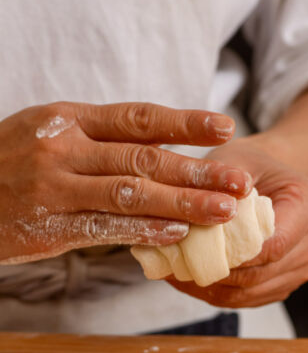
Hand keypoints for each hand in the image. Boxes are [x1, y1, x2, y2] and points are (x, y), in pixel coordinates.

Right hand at [0, 101, 251, 263]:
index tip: (226, 125)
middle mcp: (63, 150)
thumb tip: (170, 149)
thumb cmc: (12, 163)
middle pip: (143, 159)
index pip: (137, 118)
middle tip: (240, 181)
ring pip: (132, 195)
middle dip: (198, 170)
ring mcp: (55, 189)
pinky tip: (179, 234)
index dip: (184, 123)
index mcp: (68, 120)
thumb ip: (103, 140)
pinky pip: (106, 228)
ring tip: (224, 210)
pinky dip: (146, 231)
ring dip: (183, 203)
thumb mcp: (51, 135)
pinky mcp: (48, 226)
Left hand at [168, 142, 307, 307]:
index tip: (194, 251)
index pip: (274, 244)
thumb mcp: (238, 160)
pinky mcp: (287, 283)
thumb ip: (223, 183)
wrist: (276, 180)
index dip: (234, 255)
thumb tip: (198, 212)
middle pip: (262, 273)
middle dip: (216, 272)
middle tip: (175, 264)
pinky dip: (218, 293)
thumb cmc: (255, 167)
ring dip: (213, 287)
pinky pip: (250, 298)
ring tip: (177, 273)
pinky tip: (192, 278)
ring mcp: (303, 267)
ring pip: (253, 292)